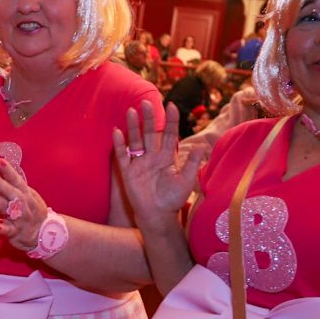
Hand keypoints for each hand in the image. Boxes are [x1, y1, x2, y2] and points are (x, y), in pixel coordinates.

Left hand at [0, 156, 51, 249]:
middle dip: (0, 184)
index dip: (9, 171)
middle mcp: (24, 206)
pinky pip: (10, 231)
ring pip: (10, 209)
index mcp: (26, 195)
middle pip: (13, 193)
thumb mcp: (26, 198)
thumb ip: (11, 188)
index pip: (18, 181)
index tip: (0, 161)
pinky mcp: (17, 233)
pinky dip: (3, 228)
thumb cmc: (32, 213)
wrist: (44, 235)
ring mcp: (21, 219)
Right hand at [112, 102, 205, 228]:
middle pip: (149, 133)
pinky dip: (120, 144)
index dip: (170, 121)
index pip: (168, 135)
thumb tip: (202, 145)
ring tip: (132, 111)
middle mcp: (152, 157)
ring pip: (135, 141)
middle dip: (149, 118)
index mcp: (167, 157)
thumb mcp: (186, 181)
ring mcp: (139, 163)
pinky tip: (117, 132)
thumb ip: (192, 163)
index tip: (172, 106)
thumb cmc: (173, 199)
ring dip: (133, 127)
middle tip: (147, 102)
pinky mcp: (128, 172)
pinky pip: (123, 156)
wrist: (158, 216)